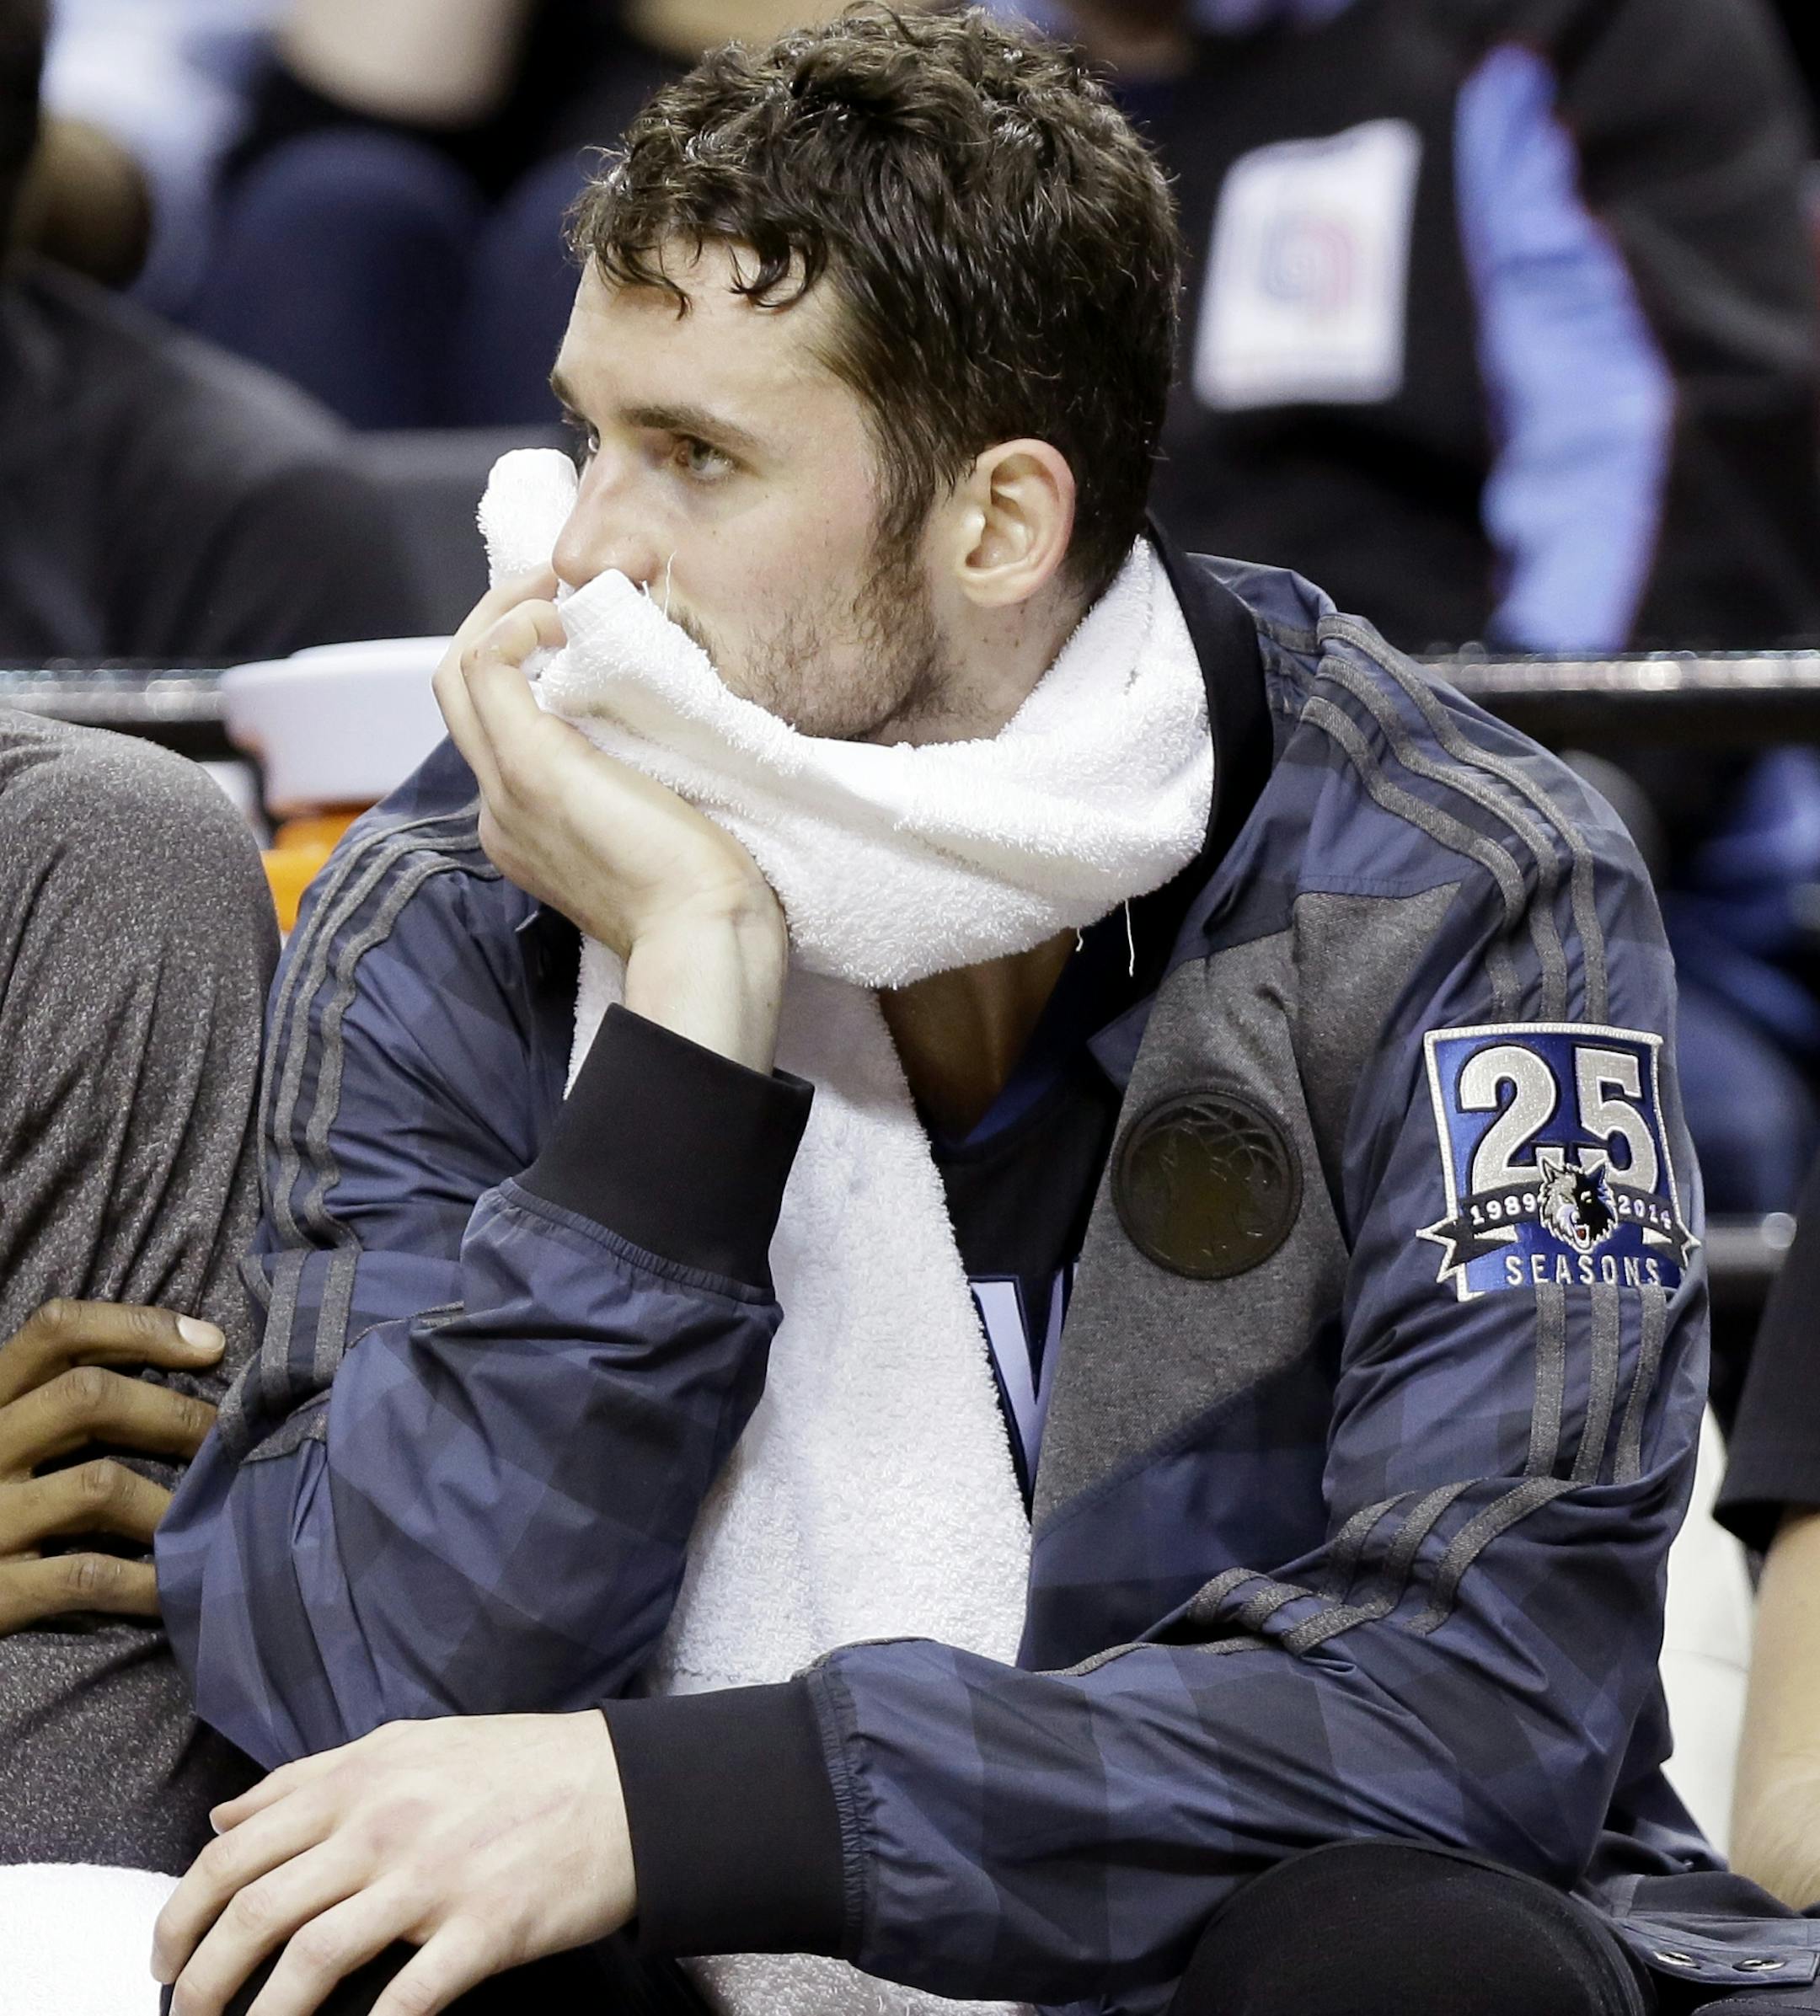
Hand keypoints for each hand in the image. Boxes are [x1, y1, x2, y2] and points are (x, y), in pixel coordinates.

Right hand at [0, 1299, 221, 1629]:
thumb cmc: (3, 1507)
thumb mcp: (19, 1439)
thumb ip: (71, 1404)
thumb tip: (201, 1352)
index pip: (58, 1330)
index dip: (140, 1326)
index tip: (212, 1347)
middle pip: (86, 1397)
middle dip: (174, 1414)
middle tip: (227, 1443)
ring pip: (98, 1485)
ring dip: (168, 1505)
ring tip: (208, 1520)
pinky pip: (87, 1575)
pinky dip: (145, 1581)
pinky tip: (177, 1588)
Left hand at [153, 1712, 635, 2015]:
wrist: (625, 1788)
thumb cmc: (517, 1767)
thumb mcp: (409, 1745)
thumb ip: (313, 1777)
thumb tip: (226, 1817)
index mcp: (361, 1779)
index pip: (235, 1851)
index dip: (182, 1914)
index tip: (165, 1958)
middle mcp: (385, 1825)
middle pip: (256, 1910)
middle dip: (201, 1980)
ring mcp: (434, 1879)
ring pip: (310, 1959)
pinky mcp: (483, 1929)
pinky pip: (404, 2001)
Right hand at [434, 574, 788, 1070]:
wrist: (707, 938)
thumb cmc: (710, 895)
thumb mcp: (663, 826)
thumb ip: (639, 784)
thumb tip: (662, 730)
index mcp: (529, 828)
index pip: (497, 727)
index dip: (522, 664)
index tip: (574, 627)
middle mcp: (501, 810)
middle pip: (459, 692)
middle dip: (497, 623)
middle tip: (555, 588)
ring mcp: (506, 790)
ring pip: (458, 671)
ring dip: (502, 611)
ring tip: (558, 586)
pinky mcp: (531, 766)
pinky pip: (485, 666)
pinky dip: (514, 624)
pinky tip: (563, 616)